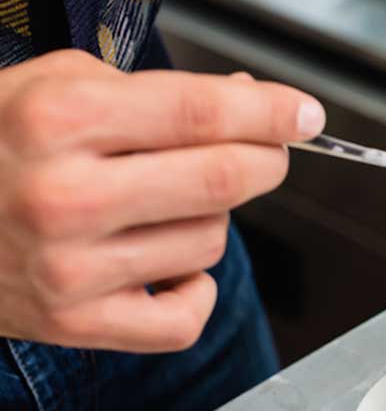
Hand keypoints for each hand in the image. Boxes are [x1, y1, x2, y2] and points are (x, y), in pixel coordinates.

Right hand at [0, 50, 324, 352]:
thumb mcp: (55, 85)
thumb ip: (157, 91)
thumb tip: (251, 104)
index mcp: (60, 120)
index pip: (203, 114)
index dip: (272, 114)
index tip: (305, 114)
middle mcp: (65, 196)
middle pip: (223, 181)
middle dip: (264, 160)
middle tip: (265, 150)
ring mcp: (70, 269)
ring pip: (210, 242)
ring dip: (209, 219)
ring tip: (158, 204)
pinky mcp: (74, 325)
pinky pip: (185, 317)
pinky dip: (193, 290)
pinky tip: (165, 266)